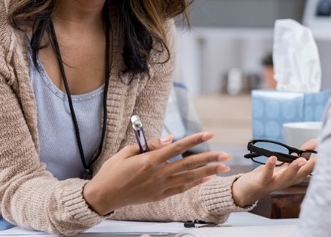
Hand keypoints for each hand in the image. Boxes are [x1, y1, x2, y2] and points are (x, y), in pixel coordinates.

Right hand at [83, 132, 230, 214]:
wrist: (104, 196)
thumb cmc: (113, 171)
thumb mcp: (127, 152)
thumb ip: (151, 145)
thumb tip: (170, 139)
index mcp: (150, 161)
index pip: (178, 147)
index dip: (195, 140)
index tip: (209, 134)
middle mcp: (159, 174)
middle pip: (189, 164)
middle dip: (209, 159)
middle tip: (226, 155)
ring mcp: (160, 186)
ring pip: (189, 177)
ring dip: (208, 172)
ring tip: (222, 168)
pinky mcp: (159, 196)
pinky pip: (182, 188)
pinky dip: (195, 183)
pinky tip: (205, 179)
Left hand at [231, 138, 317, 206]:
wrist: (249, 189)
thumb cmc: (270, 176)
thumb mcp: (286, 164)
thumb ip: (300, 154)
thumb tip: (314, 142)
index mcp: (294, 176)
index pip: (308, 169)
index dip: (317, 162)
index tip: (326, 153)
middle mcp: (287, 181)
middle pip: (301, 175)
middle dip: (310, 167)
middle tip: (320, 158)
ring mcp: (275, 182)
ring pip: (287, 177)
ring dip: (294, 169)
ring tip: (300, 160)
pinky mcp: (262, 182)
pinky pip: (267, 175)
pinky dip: (270, 166)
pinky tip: (273, 158)